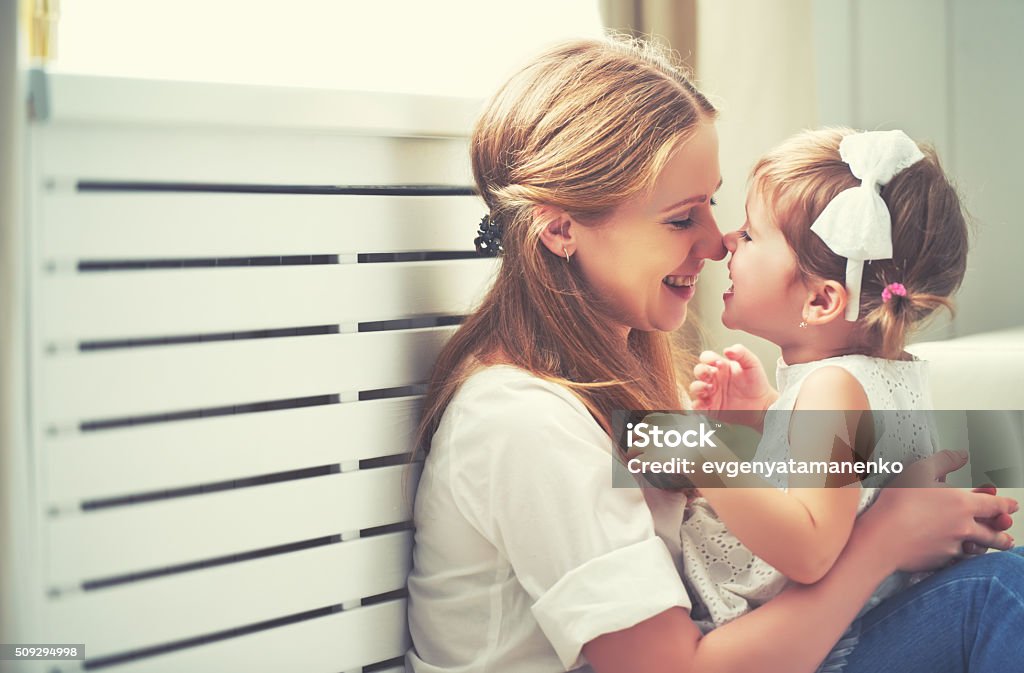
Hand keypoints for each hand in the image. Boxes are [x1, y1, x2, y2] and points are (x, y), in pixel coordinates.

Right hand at [689, 345, 776, 426]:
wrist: (762, 405)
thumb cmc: (757, 384)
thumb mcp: (752, 364)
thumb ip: (741, 353)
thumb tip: (727, 349)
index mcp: (721, 366)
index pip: (706, 357)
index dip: (708, 358)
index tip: (718, 363)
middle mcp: (714, 378)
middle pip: (698, 371)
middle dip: (701, 372)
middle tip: (711, 375)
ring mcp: (711, 393)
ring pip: (694, 387)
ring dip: (698, 387)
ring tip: (711, 390)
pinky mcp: (710, 408)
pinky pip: (696, 406)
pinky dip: (697, 405)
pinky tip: (707, 403)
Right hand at [865, 451, 1018, 572]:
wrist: (884, 538)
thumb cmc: (900, 503)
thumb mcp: (920, 471)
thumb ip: (943, 461)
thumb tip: (961, 456)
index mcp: (963, 504)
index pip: (994, 506)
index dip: (1006, 505)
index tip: (1012, 506)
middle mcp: (964, 527)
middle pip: (992, 534)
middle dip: (1003, 534)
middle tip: (1008, 536)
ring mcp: (953, 547)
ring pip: (978, 549)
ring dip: (989, 548)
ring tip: (992, 548)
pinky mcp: (939, 561)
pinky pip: (957, 560)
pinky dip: (963, 557)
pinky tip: (961, 556)